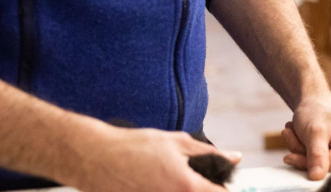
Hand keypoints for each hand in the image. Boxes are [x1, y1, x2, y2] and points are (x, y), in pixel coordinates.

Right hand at [65, 125, 238, 191]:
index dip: (223, 190)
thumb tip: (235, 157)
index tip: (220, 185)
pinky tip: (152, 184)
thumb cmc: (135, 147)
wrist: (95, 157)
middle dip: (201, 190)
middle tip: (193, 181)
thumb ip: (209, 154)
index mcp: (186, 186)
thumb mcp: (177, 143)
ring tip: (166, 179)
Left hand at [281, 93, 330, 179]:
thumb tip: (316, 177)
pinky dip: (301, 155)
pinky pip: (317, 167)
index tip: (289, 156)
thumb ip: (317, 154)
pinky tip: (297, 139)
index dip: (310, 163)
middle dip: (304, 155)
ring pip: (319, 168)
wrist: (313, 102)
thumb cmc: (318, 110)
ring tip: (292, 132)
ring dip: (300, 152)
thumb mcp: (315, 130)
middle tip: (290, 135)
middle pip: (328, 168)